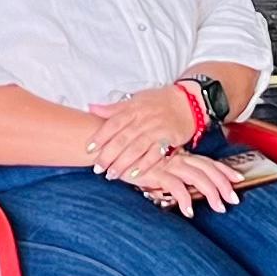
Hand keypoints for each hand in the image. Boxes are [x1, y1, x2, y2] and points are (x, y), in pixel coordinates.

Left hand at [82, 83, 201, 176]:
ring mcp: (157, 130)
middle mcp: (144, 119)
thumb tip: (90, 107)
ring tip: (111, 175)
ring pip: (137, 148)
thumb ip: (114, 108)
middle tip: (97, 168)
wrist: (188, 102)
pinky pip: (155, 154)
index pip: (113, 123)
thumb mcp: (136, 100)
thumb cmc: (158, 101)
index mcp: (133, 109)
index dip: (100, 136)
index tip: (89, 149)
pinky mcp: (169, 140)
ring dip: (123, 163)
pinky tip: (134, 174)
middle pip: (123, 139)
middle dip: (109, 155)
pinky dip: (145, 165)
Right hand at [98, 139, 249, 215]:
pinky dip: (184, 199)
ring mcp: (168, 165)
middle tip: (235, 199)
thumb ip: (165, 175)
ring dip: (211, 193)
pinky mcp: (157, 173)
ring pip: (198, 178)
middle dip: (224, 185)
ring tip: (219, 208)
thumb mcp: (153, 165)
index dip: (223, 170)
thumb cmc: (131, 156)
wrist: (111, 146)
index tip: (238, 179)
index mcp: (179, 156)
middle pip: (208, 170)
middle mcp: (177, 159)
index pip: (206, 162)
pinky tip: (189, 210)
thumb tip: (174, 191)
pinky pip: (176, 187)